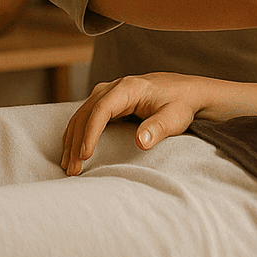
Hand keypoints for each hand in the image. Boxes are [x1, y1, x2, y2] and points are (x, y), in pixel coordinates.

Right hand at [60, 73, 205, 175]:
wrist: (188, 91)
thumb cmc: (181, 104)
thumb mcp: (175, 117)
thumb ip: (158, 127)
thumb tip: (140, 141)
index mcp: (129, 88)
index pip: (102, 109)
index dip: (91, 132)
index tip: (85, 155)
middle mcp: (115, 87)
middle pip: (86, 113)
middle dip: (76, 142)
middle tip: (73, 169)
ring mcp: (109, 92)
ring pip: (82, 115)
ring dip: (72, 140)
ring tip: (68, 165)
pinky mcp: (109, 101)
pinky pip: (86, 116)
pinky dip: (76, 133)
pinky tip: (71, 150)